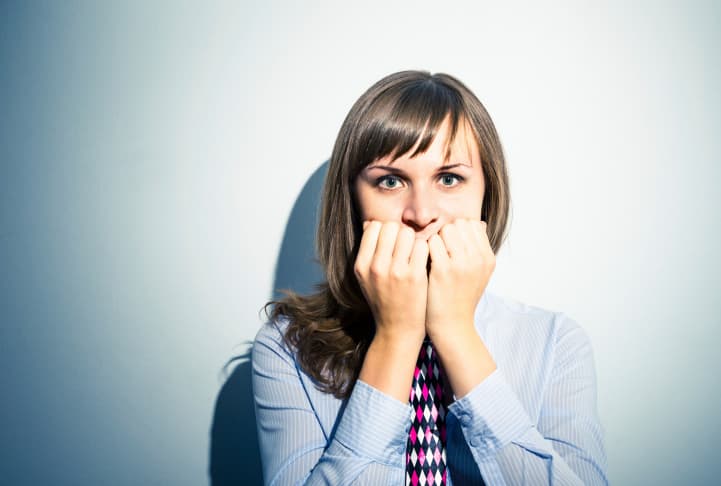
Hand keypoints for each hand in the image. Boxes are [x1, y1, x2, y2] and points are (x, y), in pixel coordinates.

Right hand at [354, 221, 428, 343]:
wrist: (397, 330)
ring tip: (415, 253)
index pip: (373, 227)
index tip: (392, 242)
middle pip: (391, 227)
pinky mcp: (415, 276)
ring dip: (414, 240)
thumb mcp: (366, 277)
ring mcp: (395, 271)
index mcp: (361, 265)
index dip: (386, 230)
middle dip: (401, 233)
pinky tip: (425, 260)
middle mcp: (376, 267)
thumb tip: (371, 222)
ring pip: (408, 233)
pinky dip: (426, 250)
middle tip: (406, 247)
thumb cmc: (384, 299)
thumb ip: (368, 251)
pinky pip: (422, 246)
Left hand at [425, 219, 494, 341]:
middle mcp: (478, 259)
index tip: (449, 244)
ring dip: (435, 239)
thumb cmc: (460, 296)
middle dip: (445, 232)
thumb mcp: (479, 273)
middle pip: (458, 224)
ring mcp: (462, 264)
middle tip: (438, 249)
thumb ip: (478, 248)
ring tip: (431, 255)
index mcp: (488, 258)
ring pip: (446, 230)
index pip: (472, 224)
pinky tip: (423, 260)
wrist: (452, 325)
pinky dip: (425, 247)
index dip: (457, 230)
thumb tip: (478, 223)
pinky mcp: (443, 270)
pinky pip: (432, 243)